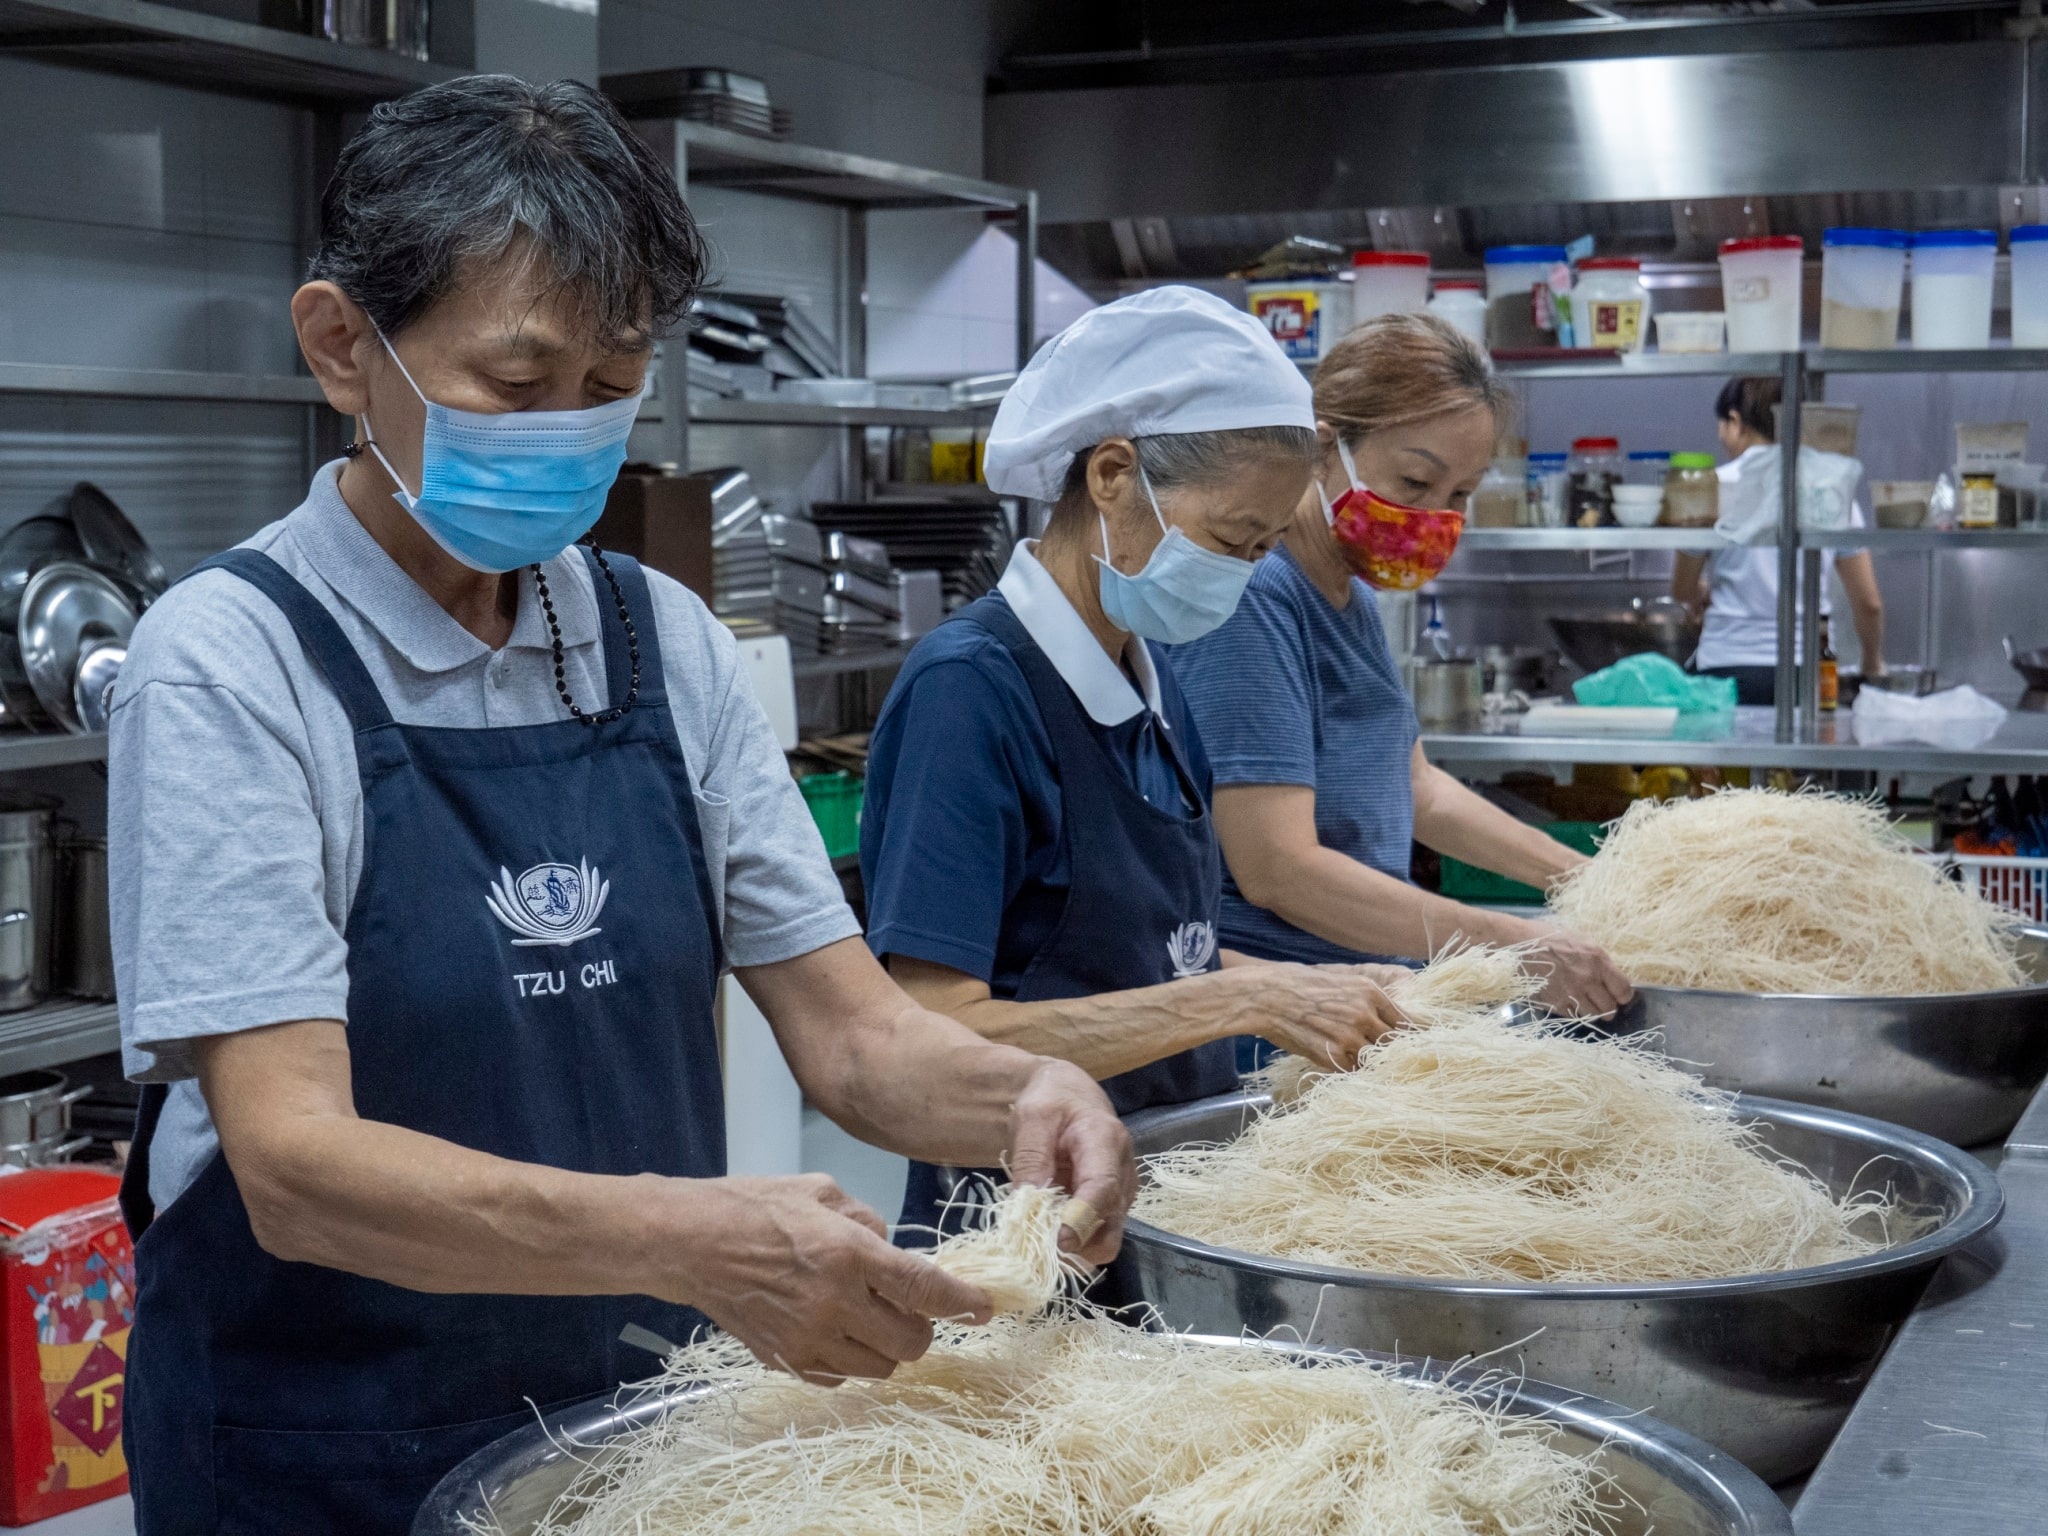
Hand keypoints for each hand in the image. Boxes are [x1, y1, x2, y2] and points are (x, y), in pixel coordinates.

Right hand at [675, 1174, 991, 1385]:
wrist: (690, 1244)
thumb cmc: (753, 1206)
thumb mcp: (820, 1191)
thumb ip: (866, 1221)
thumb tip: (890, 1250)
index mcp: (849, 1254)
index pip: (924, 1288)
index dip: (962, 1302)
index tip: (984, 1309)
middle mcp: (834, 1304)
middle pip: (910, 1342)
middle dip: (923, 1328)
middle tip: (911, 1308)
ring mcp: (808, 1340)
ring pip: (879, 1369)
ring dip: (888, 1347)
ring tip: (870, 1319)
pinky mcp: (785, 1361)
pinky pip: (839, 1378)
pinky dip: (850, 1360)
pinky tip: (836, 1332)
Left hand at [1004, 1059, 1133, 1267]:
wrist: (1069, 1093)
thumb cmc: (1050, 1100)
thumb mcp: (1031, 1119)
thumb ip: (1031, 1159)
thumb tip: (1026, 1207)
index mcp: (1106, 1140)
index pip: (1102, 1187)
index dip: (1081, 1219)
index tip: (1058, 1244)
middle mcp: (1123, 1170)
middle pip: (1112, 1223)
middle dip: (1079, 1245)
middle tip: (1039, 1250)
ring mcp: (1121, 1191)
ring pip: (1107, 1237)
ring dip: (1075, 1248)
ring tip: (1039, 1240)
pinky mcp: (1112, 1204)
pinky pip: (1098, 1235)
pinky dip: (1075, 1243)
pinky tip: (1049, 1233)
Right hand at [1241, 962, 1409, 1072]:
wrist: (1266, 996)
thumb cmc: (1301, 985)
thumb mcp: (1341, 981)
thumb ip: (1368, 999)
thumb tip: (1390, 1018)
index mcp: (1371, 992)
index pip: (1407, 1022)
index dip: (1411, 1037)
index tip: (1412, 1046)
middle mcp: (1365, 1014)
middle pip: (1394, 1044)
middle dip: (1392, 1053)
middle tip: (1389, 1060)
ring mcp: (1348, 1036)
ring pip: (1374, 1060)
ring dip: (1369, 1063)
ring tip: (1361, 1061)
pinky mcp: (1331, 1055)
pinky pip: (1352, 1070)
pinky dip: (1349, 1070)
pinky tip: (1339, 1062)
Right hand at [1515, 923, 1632, 1016]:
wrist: (1515, 944)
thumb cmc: (1545, 936)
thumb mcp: (1578, 940)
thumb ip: (1596, 960)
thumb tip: (1607, 975)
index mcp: (1597, 959)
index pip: (1624, 988)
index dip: (1624, 995)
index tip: (1619, 996)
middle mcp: (1588, 978)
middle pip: (1610, 1007)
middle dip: (1608, 1006)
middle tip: (1601, 1002)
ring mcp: (1571, 993)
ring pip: (1593, 1015)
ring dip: (1592, 1012)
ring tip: (1585, 1004)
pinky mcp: (1555, 1003)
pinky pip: (1573, 1016)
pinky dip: (1574, 1012)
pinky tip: (1568, 1002)